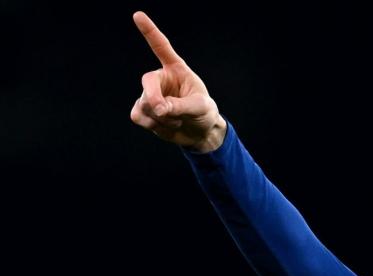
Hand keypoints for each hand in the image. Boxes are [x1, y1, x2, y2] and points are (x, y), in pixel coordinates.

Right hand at [130, 11, 225, 151]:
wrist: (200, 133)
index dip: (150, 32)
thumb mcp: (199, 107)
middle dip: (154, 99)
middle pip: (148, 83)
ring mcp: (150, 95)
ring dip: (161, 117)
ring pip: (144, 104)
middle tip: (164, 111)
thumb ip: (180, 105)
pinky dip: (152, 125)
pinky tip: (165, 126)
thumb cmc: (203, 113)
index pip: (161, 47)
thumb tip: (159, 109)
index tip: (138, 15)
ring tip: (176, 120)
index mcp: (176, 70)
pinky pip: (138, 117)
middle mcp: (161, 80)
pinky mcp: (144, 111)